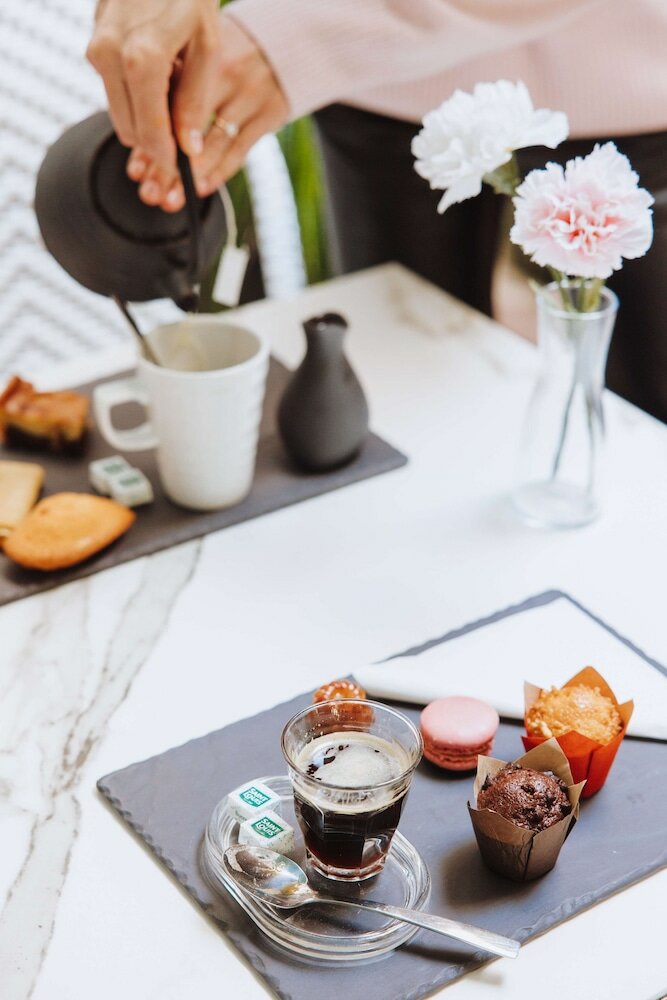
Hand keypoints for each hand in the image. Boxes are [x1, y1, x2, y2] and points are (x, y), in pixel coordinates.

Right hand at [87, 0, 220, 201]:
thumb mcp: (207, 48)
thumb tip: (189, 148)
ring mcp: (96, 47)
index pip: (149, 129)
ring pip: (118, 111)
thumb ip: (195, 102)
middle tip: (183, 139)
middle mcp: (110, 54)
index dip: (166, 156)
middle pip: (129, 127)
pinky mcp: (93, 42)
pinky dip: (135, 94)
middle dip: (155, 140)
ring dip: (145, 116)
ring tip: (174, 95)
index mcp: (143, 58)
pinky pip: (114, 87)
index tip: (181, 170)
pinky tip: (159, 75)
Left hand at [127, 15, 287, 210]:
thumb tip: (144, 150)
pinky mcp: (269, 112)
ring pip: (213, 144)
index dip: (149, 140)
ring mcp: (249, 93)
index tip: (137, 171)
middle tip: (151, 192)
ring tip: (172, 199)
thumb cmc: (230, 61)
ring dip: (191, 177)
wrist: (283, 46)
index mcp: (197, 56)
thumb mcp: (200, 66)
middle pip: (186, 126)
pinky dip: (218, 172)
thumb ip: (174, 98)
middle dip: (166, 165)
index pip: (165, 105)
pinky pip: (239, 151)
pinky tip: (202, 188)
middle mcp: (223, 71)